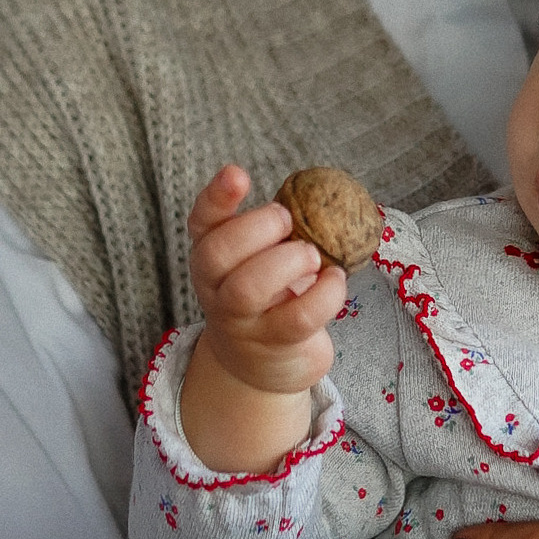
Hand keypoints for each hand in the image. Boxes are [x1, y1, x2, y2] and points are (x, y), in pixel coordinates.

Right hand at [180, 165, 346, 471]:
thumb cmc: (267, 296)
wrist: (262, 365)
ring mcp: (240, 320)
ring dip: (287, 262)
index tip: (237, 174)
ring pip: (248, 289)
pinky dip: (325, 293)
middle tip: (288, 219)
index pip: (202, 222)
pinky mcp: (273, 344)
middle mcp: (215, 287)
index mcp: (211, 255)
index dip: (217, 197)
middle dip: (256, 228)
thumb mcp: (259, 258)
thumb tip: (314, 194)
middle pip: (216, 254)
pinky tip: (335, 279)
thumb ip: (273, 230)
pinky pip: (297, 317)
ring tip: (313, 255)